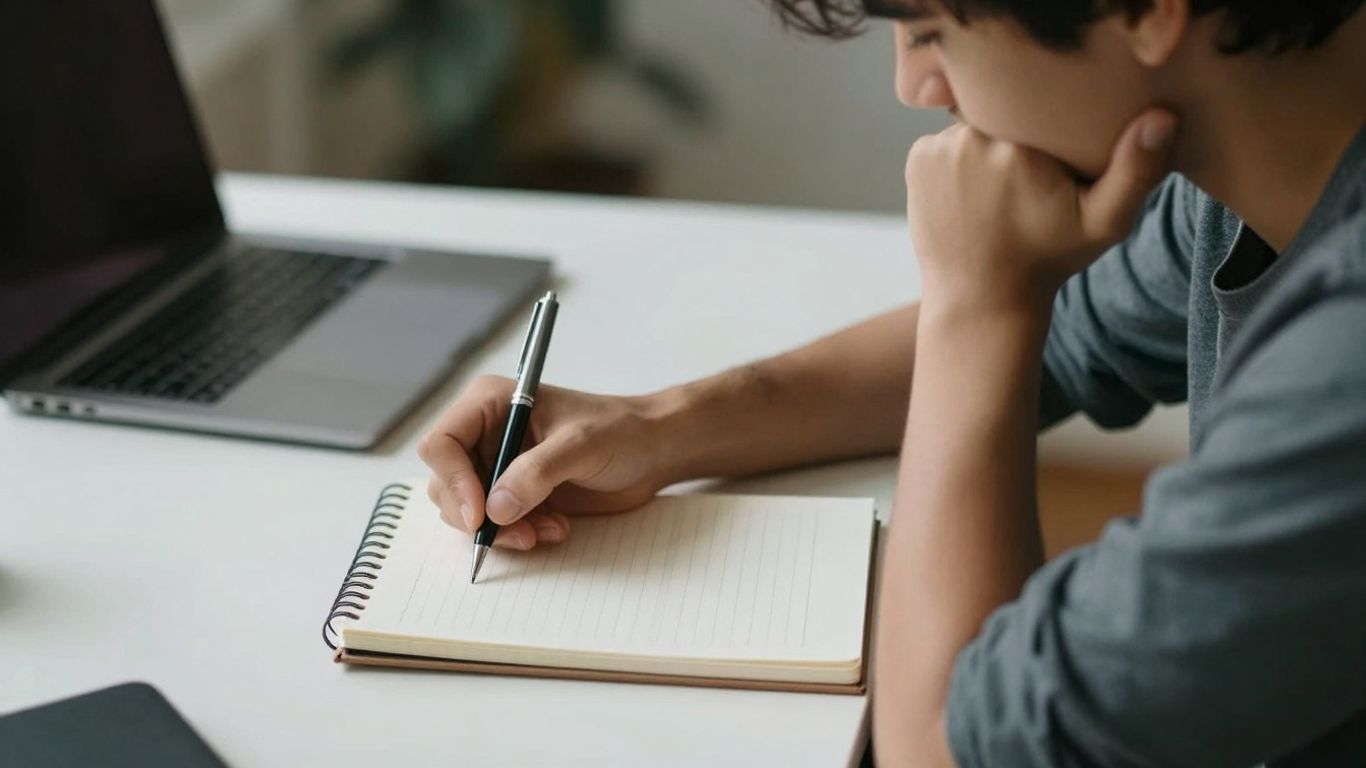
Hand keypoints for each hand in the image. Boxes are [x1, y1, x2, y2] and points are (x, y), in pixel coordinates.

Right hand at [418, 376, 671, 550]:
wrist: (651, 452)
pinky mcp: (513, 494)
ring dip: (502, 530)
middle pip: (446, 484)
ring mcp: (497, 465)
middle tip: (521, 533)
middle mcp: (485, 434)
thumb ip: (537, 473)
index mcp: (490, 404)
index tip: (481, 516)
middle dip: (478, 516)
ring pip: (466, 511)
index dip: (453, 481)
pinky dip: (519, 534)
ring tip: (546, 529)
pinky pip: (494, 525)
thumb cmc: (621, 432)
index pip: (441, 444)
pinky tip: (556, 528)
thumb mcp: (581, 445)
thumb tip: (495, 508)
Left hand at [904, 108, 1177, 313]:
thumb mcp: (1104, 224)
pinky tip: (973, 194)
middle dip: (1020, 137)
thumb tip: (1162, 117)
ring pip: (976, 124)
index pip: (1042, 104)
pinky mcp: (917, 159)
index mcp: (1020, 144)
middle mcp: (973, 136)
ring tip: (1000, 190)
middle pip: (1007, 112)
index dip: (1054, 129)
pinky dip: (958, 159)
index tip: (1056, 168)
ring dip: (988, 146)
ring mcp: (939, 147)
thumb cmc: (1046, 261)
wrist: (979, 299)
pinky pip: (946, 140)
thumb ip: (1136, 171)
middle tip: (1028, 183)